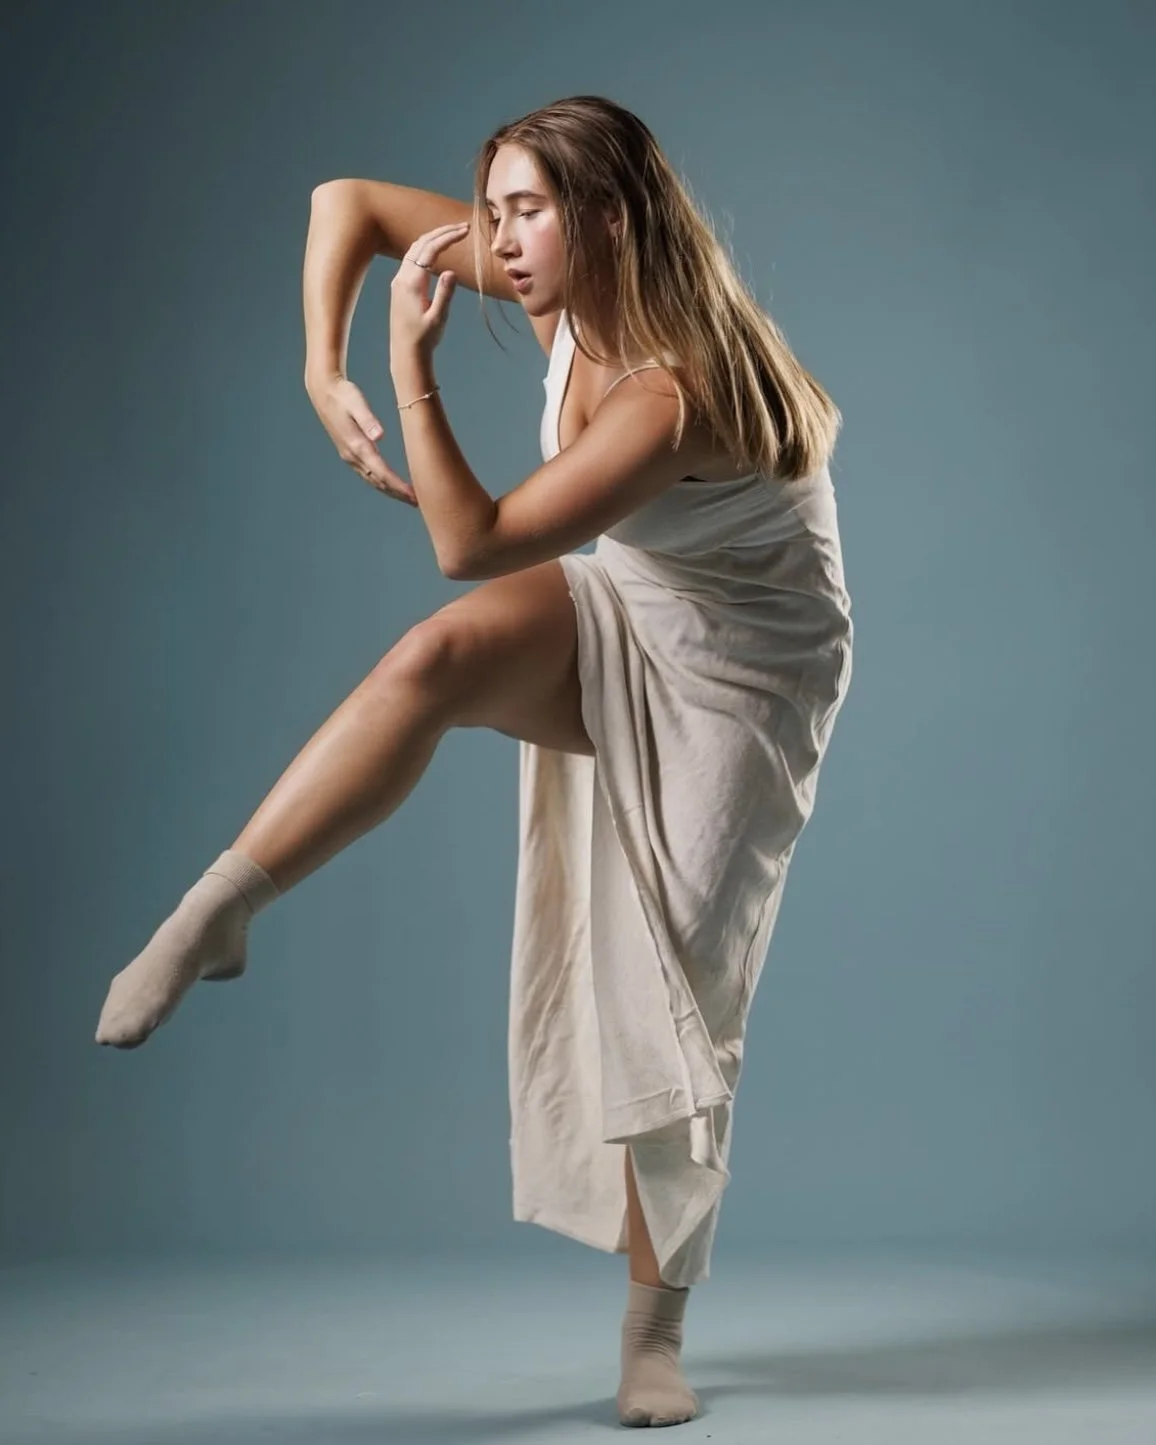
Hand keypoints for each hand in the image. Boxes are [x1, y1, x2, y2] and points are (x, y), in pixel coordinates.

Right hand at [305, 371, 418, 506]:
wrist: (323, 391)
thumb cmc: (343, 394)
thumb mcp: (357, 403)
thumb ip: (368, 420)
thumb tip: (379, 436)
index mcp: (357, 445)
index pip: (382, 472)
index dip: (398, 485)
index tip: (414, 494)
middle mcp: (353, 455)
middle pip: (378, 482)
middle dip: (398, 494)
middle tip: (419, 503)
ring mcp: (350, 456)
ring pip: (373, 480)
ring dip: (390, 491)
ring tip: (409, 498)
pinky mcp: (350, 453)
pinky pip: (368, 474)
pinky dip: (381, 483)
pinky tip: (391, 485)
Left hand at [389, 221, 467, 363]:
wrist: (405, 353)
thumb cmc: (424, 339)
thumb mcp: (438, 318)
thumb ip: (444, 294)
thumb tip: (451, 272)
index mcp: (412, 284)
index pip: (431, 250)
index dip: (448, 237)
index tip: (464, 231)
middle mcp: (402, 278)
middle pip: (421, 244)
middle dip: (441, 232)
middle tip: (461, 227)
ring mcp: (398, 281)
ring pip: (414, 249)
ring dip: (432, 238)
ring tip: (451, 234)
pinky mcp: (399, 287)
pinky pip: (411, 259)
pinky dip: (425, 248)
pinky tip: (436, 250)